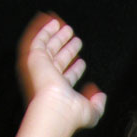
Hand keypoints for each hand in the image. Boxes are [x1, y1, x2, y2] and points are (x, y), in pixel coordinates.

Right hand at [16, 13, 105, 131]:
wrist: (56, 108)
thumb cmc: (71, 113)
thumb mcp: (90, 113)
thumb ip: (98, 106)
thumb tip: (101, 96)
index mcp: (60, 91)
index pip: (68, 77)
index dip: (76, 70)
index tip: (82, 63)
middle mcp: (49, 79)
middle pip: (59, 60)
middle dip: (67, 50)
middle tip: (76, 40)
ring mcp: (41, 68)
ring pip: (49, 49)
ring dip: (58, 38)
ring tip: (67, 28)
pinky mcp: (35, 58)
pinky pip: (39, 39)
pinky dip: (45, 30)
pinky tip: (53, 23)